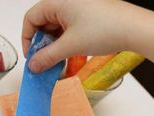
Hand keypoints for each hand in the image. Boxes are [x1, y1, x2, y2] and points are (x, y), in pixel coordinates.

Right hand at [22, 0, 153, 72]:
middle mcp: (65, 2)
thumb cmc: (104, 29)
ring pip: (55, 28)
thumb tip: (33, 66)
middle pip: (42, 23)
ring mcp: (76, 9)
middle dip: (41, 44)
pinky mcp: (85, 16)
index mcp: (58, 1)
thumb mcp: (69, 46)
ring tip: (56, 61)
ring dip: (52, 46)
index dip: (27, 38)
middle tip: (43, 62)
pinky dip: (63, 42)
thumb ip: (47, 57)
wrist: (131, 29)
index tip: (31, 56)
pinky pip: (66, 29)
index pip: (31, 18)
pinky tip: (66, 55)